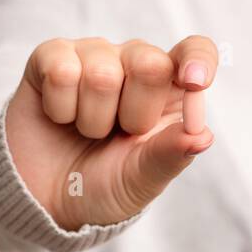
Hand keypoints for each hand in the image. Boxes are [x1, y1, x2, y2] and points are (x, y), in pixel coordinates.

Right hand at [5, 35, 217, 230]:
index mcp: (170, 91)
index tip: (194, 82)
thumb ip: (170, 155)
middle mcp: (136, 64)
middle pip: (150, 63)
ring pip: (101, 73)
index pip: (195, 51)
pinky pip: (61, 71)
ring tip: (87, 131)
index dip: (198, 60)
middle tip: (121, 134)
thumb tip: (203, 137)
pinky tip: (60, 117)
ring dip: (92, 120)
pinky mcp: (52, 58)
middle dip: (134, 114)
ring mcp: (94, 56)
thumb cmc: (105, 185)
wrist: (48, 200)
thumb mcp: (142, 180)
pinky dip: (60, 108)